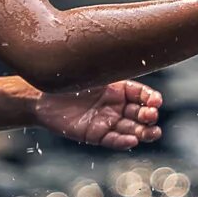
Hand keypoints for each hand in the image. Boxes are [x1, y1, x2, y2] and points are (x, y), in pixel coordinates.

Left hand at [36, 79, 162, 148]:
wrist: (41, 99)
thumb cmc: (65, 81)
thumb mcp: (88, 72)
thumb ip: (107, 70)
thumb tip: (126, 55)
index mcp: (118, 88)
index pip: (141, 94)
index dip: (151, 98)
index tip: (156, 101)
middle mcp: (116, 106)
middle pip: (140, 113)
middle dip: (149, 115)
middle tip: (151, 116)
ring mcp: (107, 121)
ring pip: (131, 128)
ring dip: (144, 131)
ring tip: (152, 133)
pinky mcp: (96, 135)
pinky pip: (113, 140)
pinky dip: (123, 141)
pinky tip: (132, 140)